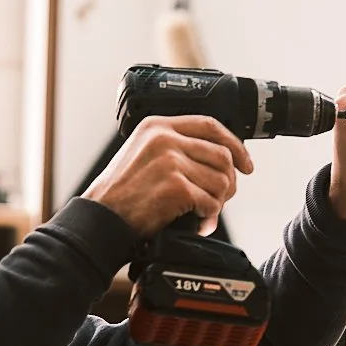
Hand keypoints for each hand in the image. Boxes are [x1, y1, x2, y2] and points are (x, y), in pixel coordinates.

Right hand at [83, 115, 254, 239]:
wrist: (101, 218)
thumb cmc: (121, 194)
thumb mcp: (142, 153)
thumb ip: (173, 147)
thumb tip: (218, 159)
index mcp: (158, 125)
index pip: (210, 125)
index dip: (234, 144)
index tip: (245, 162)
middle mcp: (164, 139)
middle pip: (221, 154)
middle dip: (229, 180)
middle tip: (222, 197)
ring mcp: (170, 161)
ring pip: (220, 179)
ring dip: (218, 201)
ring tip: (205, 212)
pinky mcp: (175, 186)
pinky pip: (210, 201)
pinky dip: (209, 215)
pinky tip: (197, 221)